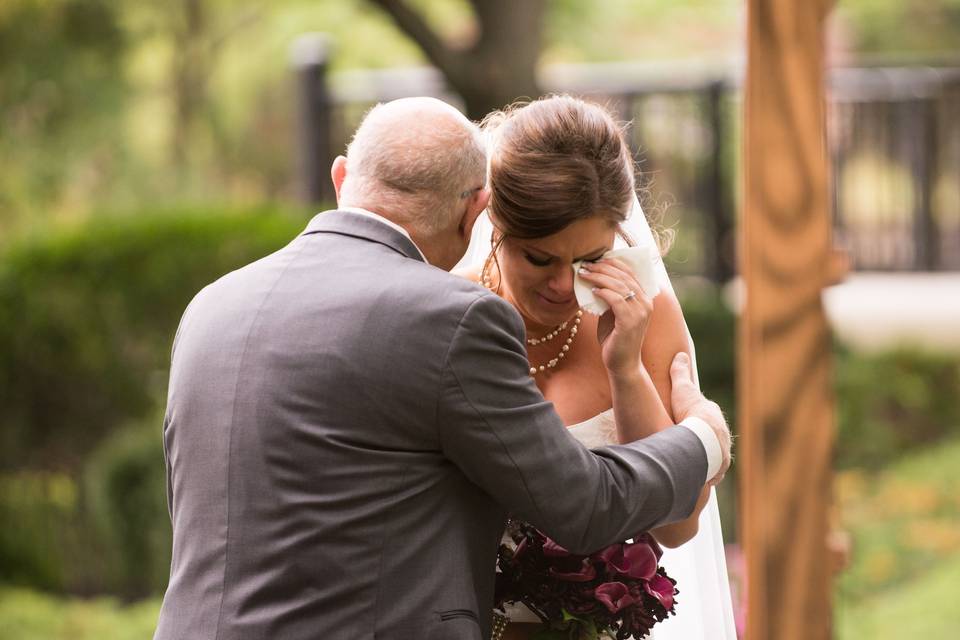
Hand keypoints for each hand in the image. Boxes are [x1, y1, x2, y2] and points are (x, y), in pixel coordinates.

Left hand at [577, 258, 653, 377]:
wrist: (621, 363)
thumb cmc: (615, 338)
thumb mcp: (613, 313)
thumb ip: (610, 297)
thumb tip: (595, 279)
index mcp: (644, 298)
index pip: (630, 273)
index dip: (613, 263)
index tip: (595, 259)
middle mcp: (645, 303)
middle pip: (624, 276)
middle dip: (603, 267)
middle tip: (586, 265)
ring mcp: (640, 312)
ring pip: (620, 286)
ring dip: (599, 277)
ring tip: (584, 274)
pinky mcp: (630, 322)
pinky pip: (616, 300)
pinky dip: (603, 292)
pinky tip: (592, 290)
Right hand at [669, 352, 730, 484]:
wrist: (702, 440)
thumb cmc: (691, 414)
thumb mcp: (682, 389)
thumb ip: (679, 373)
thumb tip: (680, 354)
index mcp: (713, 416)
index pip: (705, 415)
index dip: (696, 417)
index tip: (687, 420)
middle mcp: (722, 435)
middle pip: (712, 437)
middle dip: (703, 440)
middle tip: (688, 444)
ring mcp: (721, 453)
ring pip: (714, 455)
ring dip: (706, 459)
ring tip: (692, 464)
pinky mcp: (718, 469)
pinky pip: (712, 472)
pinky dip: (706, 474)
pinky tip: (698, 477)